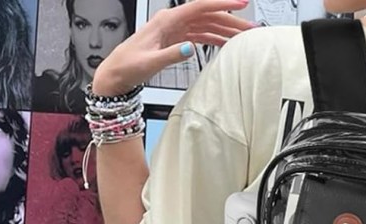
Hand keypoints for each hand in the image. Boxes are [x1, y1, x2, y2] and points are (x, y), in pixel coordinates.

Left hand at [92, 0, 253, 95]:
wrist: (116, 75)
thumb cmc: (127, 66)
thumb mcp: (149, 62)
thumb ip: (172, 55)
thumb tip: (190, 48)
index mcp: (166, 21)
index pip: (199, 7)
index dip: (221, 4)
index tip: (241, 4)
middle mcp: (171, 21)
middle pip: (207, 16)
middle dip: (230, 20)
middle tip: (249, 29)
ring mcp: (174, 30)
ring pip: (206, 25)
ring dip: (224, 30)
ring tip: (242, 38)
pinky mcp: (176, 40)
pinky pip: (200, 35)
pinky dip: (214, 38)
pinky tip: (225, 44)